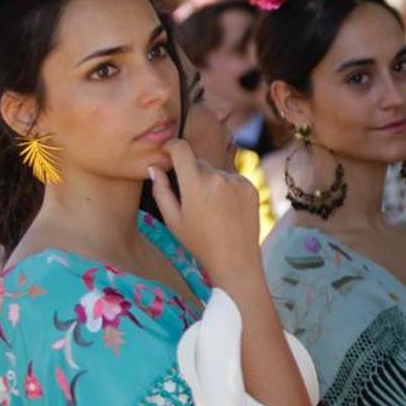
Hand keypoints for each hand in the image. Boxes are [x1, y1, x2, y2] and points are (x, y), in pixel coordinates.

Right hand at [149, 140, 261, 287]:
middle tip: (192, 200)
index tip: (167, 151)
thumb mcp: (173, 220)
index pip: (181, 148)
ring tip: (211, 210)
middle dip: (191, 174)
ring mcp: (237, 181)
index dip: (171, 146)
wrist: (236, 260)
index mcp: (196, 184)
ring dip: (210, 182)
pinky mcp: (251, 186)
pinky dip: (226, 188)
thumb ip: (160, 190)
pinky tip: (226, 210)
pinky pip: (232, 179)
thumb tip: (155, 167)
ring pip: (216, 171)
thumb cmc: (199, 243)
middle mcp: (218, 177)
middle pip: (198, 163)